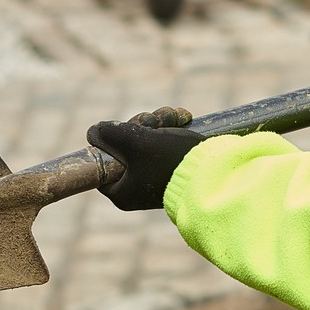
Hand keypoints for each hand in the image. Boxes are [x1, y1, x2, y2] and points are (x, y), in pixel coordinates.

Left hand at [86, 107, 202, 210]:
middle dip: (142, 125)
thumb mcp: (135, 142)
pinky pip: (162, 140)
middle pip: (124, 144)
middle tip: (154, 121)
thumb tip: (94, 133)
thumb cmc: (172, 160)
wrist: (216, 170)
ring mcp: (153, 175)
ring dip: (159, 121)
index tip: (125, 131)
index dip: (112, 139)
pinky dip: (171, 126)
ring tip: (176, 118)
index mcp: (121, 190)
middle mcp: (135, 186)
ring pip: (145, 138)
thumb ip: (109, 134)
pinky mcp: (171, 164)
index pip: (103, 159)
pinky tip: (183, 118)